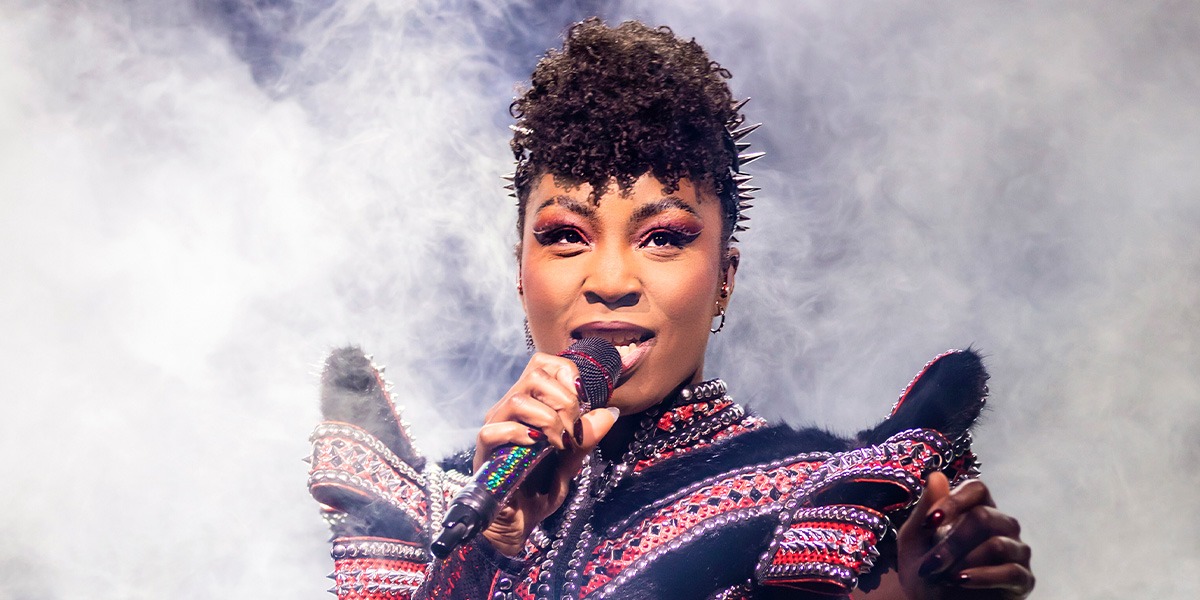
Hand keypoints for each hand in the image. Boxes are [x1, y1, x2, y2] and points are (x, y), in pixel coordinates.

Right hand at [474, 352, 620, 555]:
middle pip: (534, 375)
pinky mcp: (484, 451)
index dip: (566, 373)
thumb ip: (586, 437)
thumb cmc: (540, 487)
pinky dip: (520, 436)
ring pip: (517, 400)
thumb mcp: (572, 461)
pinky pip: (495, 430)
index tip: (583, 400)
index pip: (543, 364)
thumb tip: (609, 412)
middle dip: (564, 400)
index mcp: (531, 404)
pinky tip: (534, 449)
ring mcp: (496, 428)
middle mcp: (510, 410)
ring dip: (548, 420)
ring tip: (558, 443)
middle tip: (573, 430)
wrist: (519, 522)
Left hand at [896, 473, 1033, 599]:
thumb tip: (936, 475)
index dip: (954, 501)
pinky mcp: (1023, 579)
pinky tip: (961, 581)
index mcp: (976, 508)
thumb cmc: (925, 570)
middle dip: (952, 542)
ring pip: (997, 544)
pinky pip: (1010, 572)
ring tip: (943, 576)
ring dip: (964, 561)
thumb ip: (925, 509)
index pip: (977, 489)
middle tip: (930, 564)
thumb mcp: (915, 540)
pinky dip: (982, 577)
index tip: (930, 522)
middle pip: (984, 517)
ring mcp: (1016, 551)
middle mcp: (1001, 525)